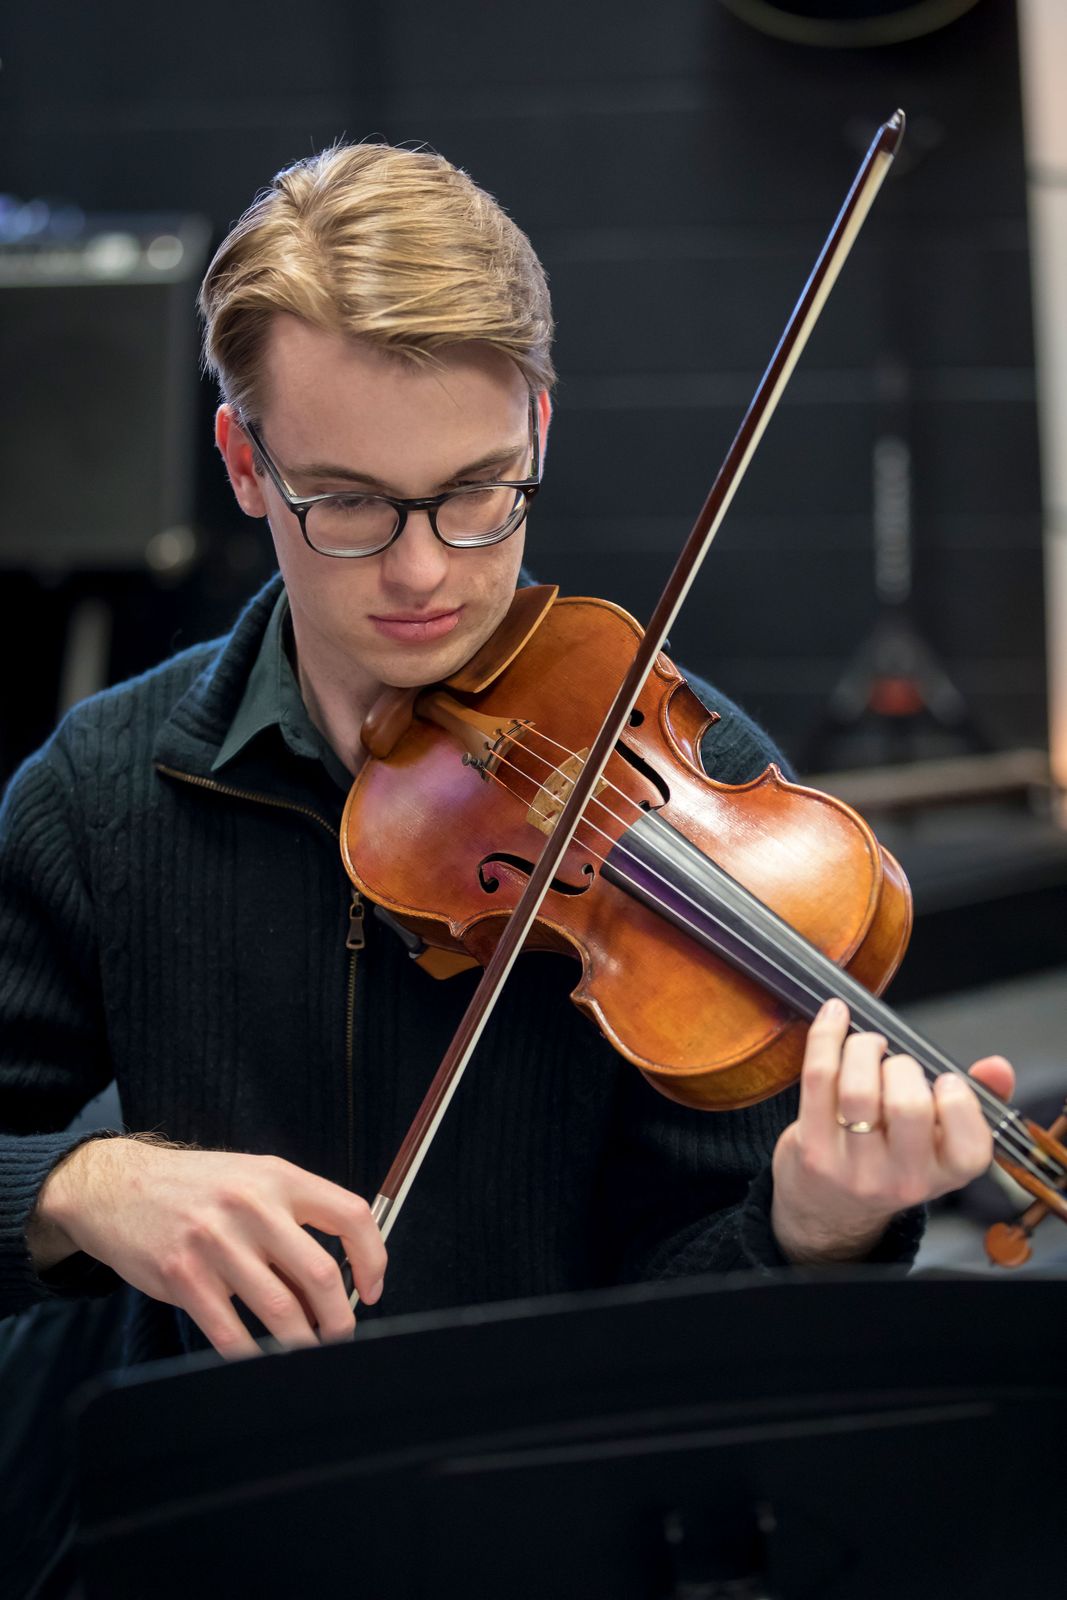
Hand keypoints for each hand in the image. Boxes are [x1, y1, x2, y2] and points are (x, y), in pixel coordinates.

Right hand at [29, 1139, 386, 1357]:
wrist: (119, 1188)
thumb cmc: (198, 1188)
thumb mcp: (254, 1178)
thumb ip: (295, 1217)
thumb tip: (340, 1278)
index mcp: (279, 1178)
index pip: (350, 1215)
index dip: (373, 1258)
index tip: (372, 1289)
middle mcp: (252, 1206)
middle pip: (321, 1275)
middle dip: (340, 1319)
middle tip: (340, 1335)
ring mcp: (216, 1242)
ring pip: (282, 1311)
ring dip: (304, 1344)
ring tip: (308, 1352)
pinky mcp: (184, 1277)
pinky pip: (232, 1332)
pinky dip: (253, 1355)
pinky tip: (261, 1359)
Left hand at [771, 997, 1014, 1264]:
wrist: (830, 1207)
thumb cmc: (893, 1157)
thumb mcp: (940, 1141)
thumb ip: (977, 1100)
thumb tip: (997, 1067)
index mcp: (946, 1175)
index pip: (969, 1146)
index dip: (959, 1101)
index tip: (945, 1078)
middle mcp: (902, 1180)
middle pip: (908, 1107)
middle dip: (903, 1067)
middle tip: (895, 1063)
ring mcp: (853, 1169)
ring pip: (859, 1090)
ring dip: (863, 1048)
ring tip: (867, 1046)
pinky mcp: (812, 1149)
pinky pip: (818, 1079)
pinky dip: (826, 1037)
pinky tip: (833, 1017)